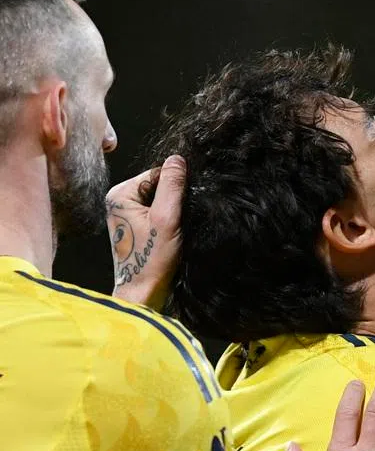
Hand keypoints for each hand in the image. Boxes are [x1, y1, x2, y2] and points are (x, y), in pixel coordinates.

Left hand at [106, 155, 185, 307]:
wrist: (143, 291)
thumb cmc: (151, 259)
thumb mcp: (166, 218)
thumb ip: (172, 185)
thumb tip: (178, 159)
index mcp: (120, 194)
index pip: (158, 173)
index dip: (176, 188)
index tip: (180, 210)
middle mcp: (118, 200)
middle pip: (158, 186)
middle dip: (173, 202)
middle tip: (175, 224)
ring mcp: (125, 214)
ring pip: (159, 201)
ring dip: (171, 214)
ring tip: (171, 233)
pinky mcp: (133, 226)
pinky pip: (156, 214)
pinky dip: (167, 223)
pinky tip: (168, 237)